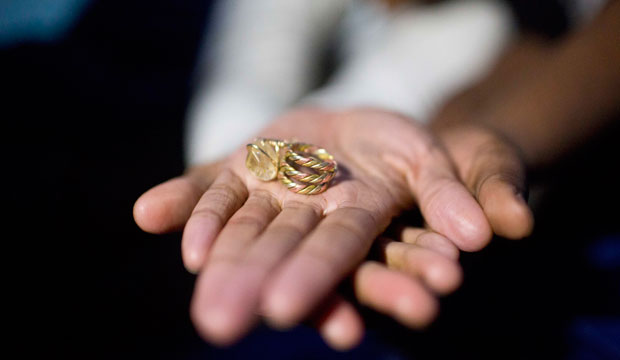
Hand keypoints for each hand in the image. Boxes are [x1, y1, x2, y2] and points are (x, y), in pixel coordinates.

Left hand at [134, 108, 491, 346]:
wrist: (354, 124)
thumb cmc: (399, 145)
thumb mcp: (429, 158)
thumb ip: (449, 192)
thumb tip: (489, 235)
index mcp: (355, 216)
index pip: (336, 251)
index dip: (315, 276)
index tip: (285, 308)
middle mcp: (306, 215)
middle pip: (278, 252)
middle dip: (251, 285)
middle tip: (219, 324)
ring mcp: (269, 193)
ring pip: (240, 231)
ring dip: (216, 261)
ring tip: (192, 297)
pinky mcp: (240, 169)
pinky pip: (208, 188)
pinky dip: (184, 203)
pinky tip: (150, 215)